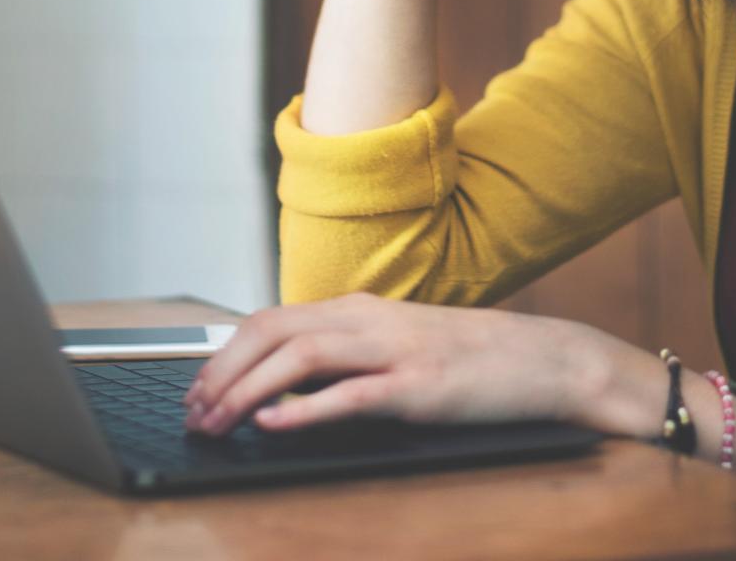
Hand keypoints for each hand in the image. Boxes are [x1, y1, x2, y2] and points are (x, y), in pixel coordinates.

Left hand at [181, 292, 587, 435]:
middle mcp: (371, 319)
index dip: (224, 354)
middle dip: (220, 372)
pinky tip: (272, 425)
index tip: (196, 391)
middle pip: (272, 330)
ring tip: (216, 424)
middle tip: (192, 413)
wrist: (544, 359)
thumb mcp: (399, 347)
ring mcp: (395, 350)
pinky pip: (350, 394)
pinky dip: (303, 409)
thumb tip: (285, 387)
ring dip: (246, 391)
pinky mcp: (419, 386)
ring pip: (300, 356)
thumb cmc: (471, 359)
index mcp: (361, 309)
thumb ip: (347, 357)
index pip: (272, 319)